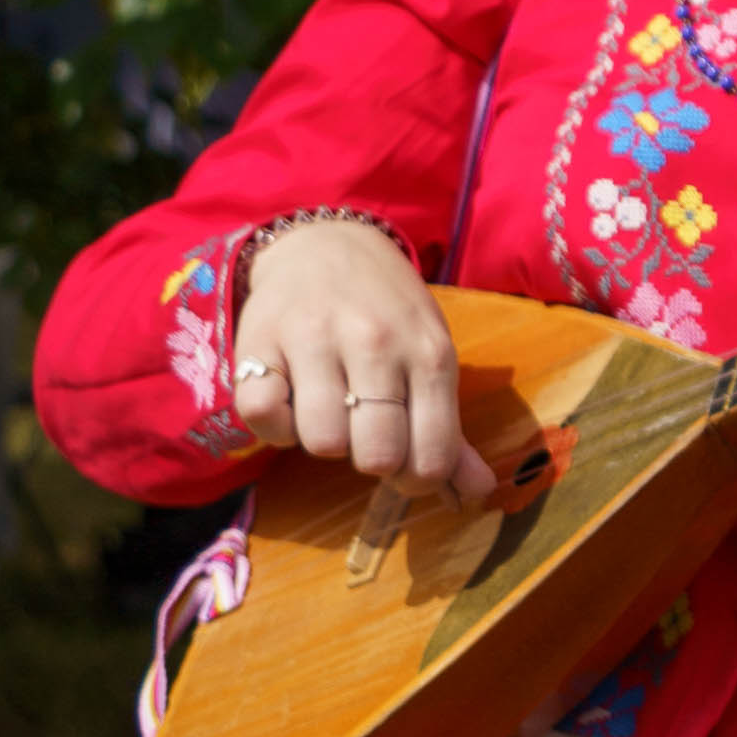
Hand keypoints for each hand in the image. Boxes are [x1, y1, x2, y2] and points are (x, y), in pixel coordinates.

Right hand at [235, 218, 500, 504]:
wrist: (326, 243)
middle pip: (377, 454)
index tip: (405, 464)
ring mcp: (315, 337)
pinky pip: (263, 414)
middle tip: (366, 431)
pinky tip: (290, 402)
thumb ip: (450, 431)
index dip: (417, 479)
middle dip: (372, 459)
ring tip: (329, 411)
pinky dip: (274, 425)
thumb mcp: (431, 358)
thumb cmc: (388, 314)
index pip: (432, 455)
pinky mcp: (259, 338)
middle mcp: (375, 342)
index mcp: (430, 354)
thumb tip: (478, 493)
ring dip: (325, 441)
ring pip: (322, 440)